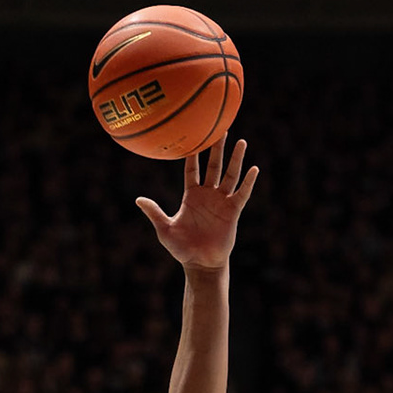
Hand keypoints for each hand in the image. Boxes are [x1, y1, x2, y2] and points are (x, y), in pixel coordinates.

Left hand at [136, 137, 258, 272]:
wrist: (200, 264)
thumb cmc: (181, 248)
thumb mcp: (165, 229)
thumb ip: (154, 213)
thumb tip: (138, 199)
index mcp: (191, 195)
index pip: (192, 169)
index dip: (193, 154)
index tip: (195, 136)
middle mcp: (208, 195)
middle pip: (214, 166)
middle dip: (217, 148)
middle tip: (221, 129)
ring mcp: (221, 202)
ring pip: (230, 175)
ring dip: (236, 159)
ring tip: (241, 141)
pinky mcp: (232, 211)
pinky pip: (242, 194)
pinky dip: (248, 182)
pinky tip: (254, 169)